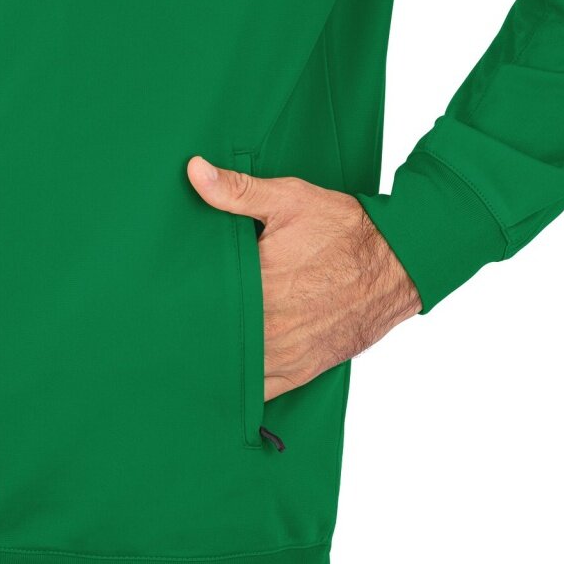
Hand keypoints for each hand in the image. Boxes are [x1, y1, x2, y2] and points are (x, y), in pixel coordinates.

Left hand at [187, 155, 421, 401]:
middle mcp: (268, 328)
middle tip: (171, 324)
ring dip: (214, 360)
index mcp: (259, 286)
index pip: (199, 302)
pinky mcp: (301, 370)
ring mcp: (284, 355)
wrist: (399, 264)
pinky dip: (241, 385)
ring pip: (231, 370)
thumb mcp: (290, 200)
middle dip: (193, 331)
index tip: (165, 297)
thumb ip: (237, 191)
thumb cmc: (346, 232)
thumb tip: (195, 172)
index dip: (179, 301)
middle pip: (211, 339)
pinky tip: (225, 375)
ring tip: (192, 348)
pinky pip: (260, 391)